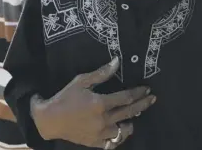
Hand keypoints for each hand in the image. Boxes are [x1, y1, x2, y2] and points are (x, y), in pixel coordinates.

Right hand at [31, 58, 155, 148]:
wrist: (49, 120)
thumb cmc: (65, 97)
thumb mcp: (82, 81)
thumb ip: (101, 73)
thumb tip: (117, 61)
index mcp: (101, 104)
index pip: (126, 98)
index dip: (138, 93)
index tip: (147, 89)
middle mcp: (103, 120)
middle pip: (130, 112)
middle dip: (143, 104)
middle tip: (152, 98)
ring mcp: (100, 133)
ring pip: (124, 130)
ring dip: (131, 121)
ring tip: (136, 115)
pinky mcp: (95, 142)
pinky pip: (113, 142)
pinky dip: (119, 137)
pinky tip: (122, 131)